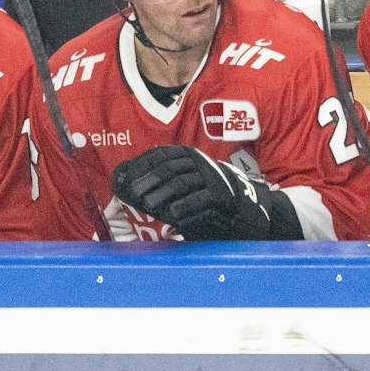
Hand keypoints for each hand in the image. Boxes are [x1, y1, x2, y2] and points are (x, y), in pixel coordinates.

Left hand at [111, 145, 274, 240]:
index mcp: (188, 157)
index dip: (141, 164)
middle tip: (132, 193)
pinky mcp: (224, 197)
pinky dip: (186, 206)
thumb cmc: (205, 199)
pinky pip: (202, 199)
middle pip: (170, 167)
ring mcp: (213, 179)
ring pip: (183, 182)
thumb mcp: (183, 187)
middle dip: (149, 179)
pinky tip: (173, 215)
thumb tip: (123, 180)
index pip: (161, 154)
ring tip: (149, 204)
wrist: (246, 211)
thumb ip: (159, 183)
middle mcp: (200, 163)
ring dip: (163, 193)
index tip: (125, 177)